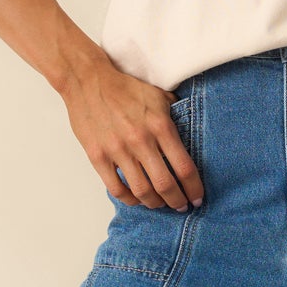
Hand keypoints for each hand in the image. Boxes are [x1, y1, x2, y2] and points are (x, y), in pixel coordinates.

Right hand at [61, 50, 202, 210]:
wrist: (88, 80)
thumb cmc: (125, 88)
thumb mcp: (159, 96)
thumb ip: (176, 115)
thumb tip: (191, 132)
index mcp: (160, 126)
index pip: (184, 167)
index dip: (194, 188)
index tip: (198, 197)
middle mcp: (141, 141)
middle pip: (166, 185)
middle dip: (178, 201)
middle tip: (182, 206)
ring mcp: (118, 150)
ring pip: (142, 191)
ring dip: (155, 203)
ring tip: (160, 204)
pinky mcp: (98, 156)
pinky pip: (117, 188)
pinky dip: (130, 199)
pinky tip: (137, 199)